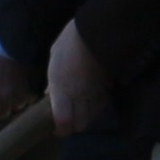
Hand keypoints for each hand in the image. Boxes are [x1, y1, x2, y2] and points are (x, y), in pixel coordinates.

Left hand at [0, 35, 31, 127]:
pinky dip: (27, 92)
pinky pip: (29, 98)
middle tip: (1, 89)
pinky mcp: (35, 92)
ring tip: (15, 80)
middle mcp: (2, 100)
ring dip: (15, 98)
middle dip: (0, 105)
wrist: (20, 35)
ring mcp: (20, 97)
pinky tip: (26, 78)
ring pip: (17, 106)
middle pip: (1, 113)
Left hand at [44, 21, 110, 137]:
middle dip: (73, 124)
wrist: (97, 31)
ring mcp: (95, 93)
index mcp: (61, 89)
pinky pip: (101, 105)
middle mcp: (79, 96)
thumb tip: (51, 94)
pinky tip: (91, 100)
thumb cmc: (69, 42)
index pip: (64, 122)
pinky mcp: (108, 88)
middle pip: (80, 124)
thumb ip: (53, 81)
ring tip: (78, 108)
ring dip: (84, 116)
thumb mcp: (54, 59)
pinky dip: (95, 107)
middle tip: (67, 117)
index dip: (60, 129)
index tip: (56, 126)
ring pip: (91, 117)